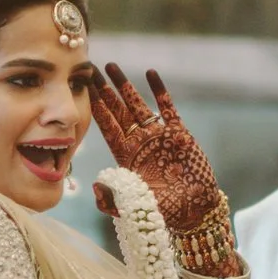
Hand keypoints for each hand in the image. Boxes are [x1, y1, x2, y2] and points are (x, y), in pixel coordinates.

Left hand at [88, 64, 221, 232]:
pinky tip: (150, 73)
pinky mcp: (179, 133)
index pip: (106, 126)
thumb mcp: (134, 208)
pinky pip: (167, 107)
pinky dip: (159, 90)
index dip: (94, 107)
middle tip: (91, 69)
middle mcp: (139, 142)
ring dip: (125, 85)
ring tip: (111, 66)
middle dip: (104, 90)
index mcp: (125, 156)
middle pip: (117, 110)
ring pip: (137, 104)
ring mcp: (158, 135)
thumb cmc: (163, 212)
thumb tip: (95, 188)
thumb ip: (113, 199)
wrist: (195, 210)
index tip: (82, 89)